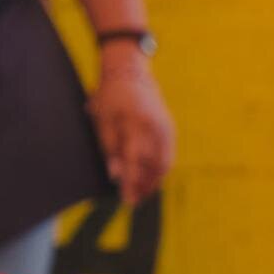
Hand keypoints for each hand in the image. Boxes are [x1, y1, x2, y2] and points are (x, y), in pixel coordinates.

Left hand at [89, 49, 173, 205]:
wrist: (130, 72)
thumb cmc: (110, 97)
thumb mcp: (103, 120)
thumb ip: (110, 149)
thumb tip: (116, 176)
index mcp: (135, 122)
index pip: (135, 160)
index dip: (131, 182)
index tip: (126, 200)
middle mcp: (155, 126)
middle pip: (155, 166)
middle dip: (144, 186)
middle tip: (132, 201)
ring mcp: (166, 127)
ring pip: (164, 164)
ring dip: (152, 181)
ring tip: (139, 194)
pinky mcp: (170, 129)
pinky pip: (167, 155)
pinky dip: (158, 169)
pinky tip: (147, 179)